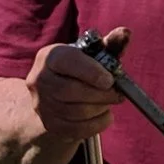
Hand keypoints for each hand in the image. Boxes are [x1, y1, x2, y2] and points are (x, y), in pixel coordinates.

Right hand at [28, 28, 127, 150]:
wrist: (56, 95)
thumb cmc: (80, 69)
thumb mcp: (92, 53)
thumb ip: (109, 44)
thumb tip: (125, 33)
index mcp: (49, 56)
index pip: (67, 62)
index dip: (91, 71)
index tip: (110, 79)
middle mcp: (39, 80)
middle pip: (71, 91)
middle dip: (101, 94)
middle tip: (118, 93)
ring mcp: (41, 105)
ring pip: (76, 112)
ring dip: (101, 108)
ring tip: (110, 101)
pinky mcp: (49, 124)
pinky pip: (77, 129)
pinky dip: (98, 124)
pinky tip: (105, 114)